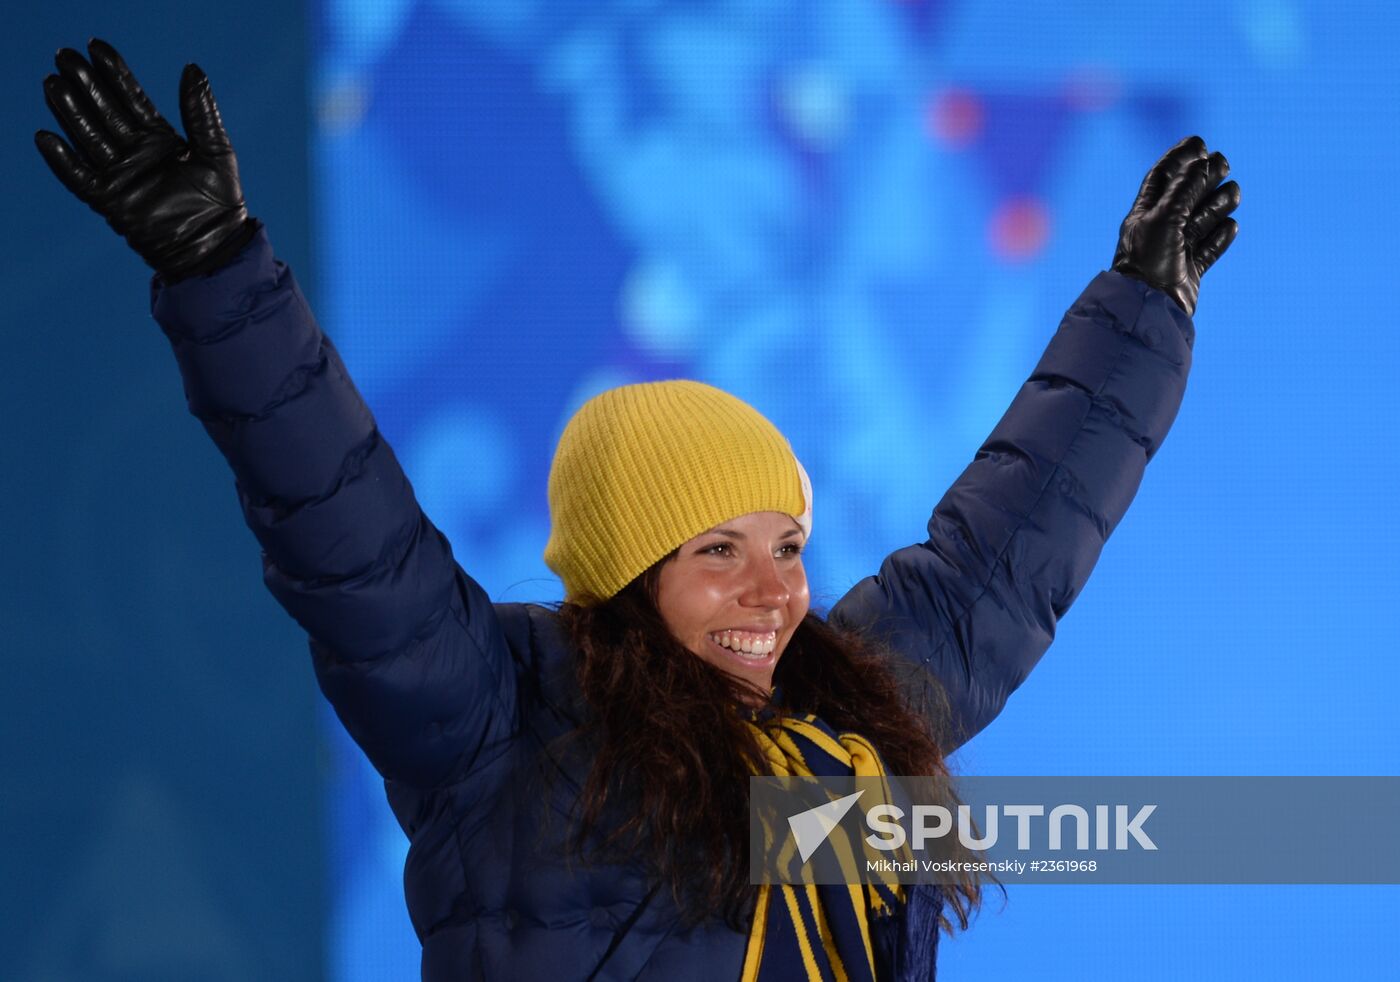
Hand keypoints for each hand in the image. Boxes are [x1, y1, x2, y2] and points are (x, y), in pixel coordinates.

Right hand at [35, 38, 257, 282]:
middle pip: (104, 111)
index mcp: (158, 138)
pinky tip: (47, 138)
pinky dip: (63, 160)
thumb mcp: (215, 150)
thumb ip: (201, 112)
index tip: (97, 46)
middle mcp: (135, 153)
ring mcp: (120, 175)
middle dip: (85, 84)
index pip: (131, 98)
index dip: (114, 72)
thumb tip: (192, 68)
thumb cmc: (222, 201)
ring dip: (70, 112)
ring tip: (54, 85)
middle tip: (65, 56)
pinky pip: (79, 178)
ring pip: (88, 137)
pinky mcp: (110, 200)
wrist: (216, 246)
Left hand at [1111, 135, 1239, 316]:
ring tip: (1233, 194)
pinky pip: (1209, 248)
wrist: (1149, 308)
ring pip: (1203, 219)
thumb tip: (1202, 162)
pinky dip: (1220, 237)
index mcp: (1144, 214)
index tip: (1199, 142)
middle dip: (1205, 178)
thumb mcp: (1164, 218)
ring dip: (1218, 205)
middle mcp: (1159, 229)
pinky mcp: (1190, 270)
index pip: (1162, 178)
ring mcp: (1176, 250)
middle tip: (1224, 164)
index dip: (1179, 158)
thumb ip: (1184, 189)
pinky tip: (1230, 226)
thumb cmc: (1149, 261)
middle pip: (1187, 195)